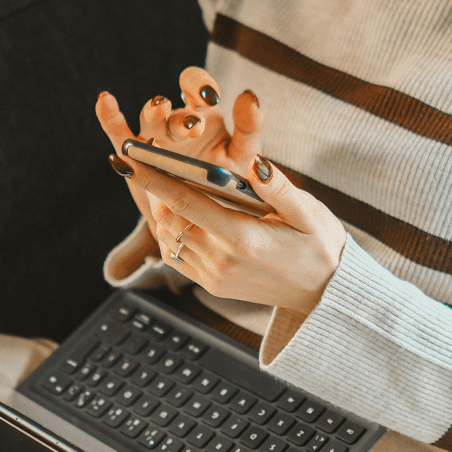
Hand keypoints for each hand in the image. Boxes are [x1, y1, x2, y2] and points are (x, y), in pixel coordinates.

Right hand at [96, 67, 261, 238]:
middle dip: (181, 115)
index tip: (210, 96)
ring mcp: (152, 137)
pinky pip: (119, 133)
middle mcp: (175, 121)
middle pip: (173, 107)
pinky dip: (110, 116)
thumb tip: (248, 94)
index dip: (199, 84)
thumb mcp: (243, 155)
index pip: (196, 86)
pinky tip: (105, 99)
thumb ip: (249, 126)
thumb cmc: (227, 181)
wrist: (205, 219)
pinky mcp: (133, 156)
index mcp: (203, 114)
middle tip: (194, 127)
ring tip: (160, 110)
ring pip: (149, 118)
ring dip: (154, 114)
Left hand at [123, 149, 346, 315]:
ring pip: (167, 237)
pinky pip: (176, 255)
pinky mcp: (211, 285)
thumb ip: (278, 187)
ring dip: (160, 209)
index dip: (152, 178)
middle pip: (168, 218)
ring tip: (159, 181)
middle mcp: (221, 261)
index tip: (127, 159)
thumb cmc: (319, 245)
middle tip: (143, 158)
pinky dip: (170, 231)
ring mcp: (213, 277)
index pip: (185, 203)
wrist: (325, 293)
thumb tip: (253, 162)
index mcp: (243, 238)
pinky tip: (178, 213)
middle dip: (152, 188)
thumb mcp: (309, 212)